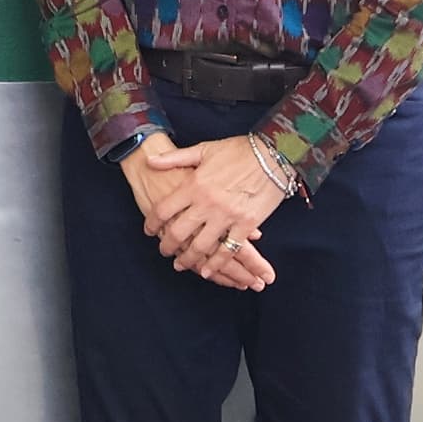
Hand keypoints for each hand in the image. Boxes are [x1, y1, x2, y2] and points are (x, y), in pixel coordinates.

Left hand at [140, 137, 284, 290]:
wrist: (273, 154)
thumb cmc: (238, 150)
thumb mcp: (203, 149)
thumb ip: (175, 158)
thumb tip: (150, 161)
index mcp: (194, 184)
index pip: (163, 210)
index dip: (152, 223)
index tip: (149, 231)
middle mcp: (207, 203)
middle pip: (178, 232)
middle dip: (167, 245)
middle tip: (164, 251)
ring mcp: (227, 216)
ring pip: (201, 246)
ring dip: (188, 259)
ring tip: (181, 264)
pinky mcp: (246, 224)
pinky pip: (228, 250)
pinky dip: (216, 263)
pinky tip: (206, 271)